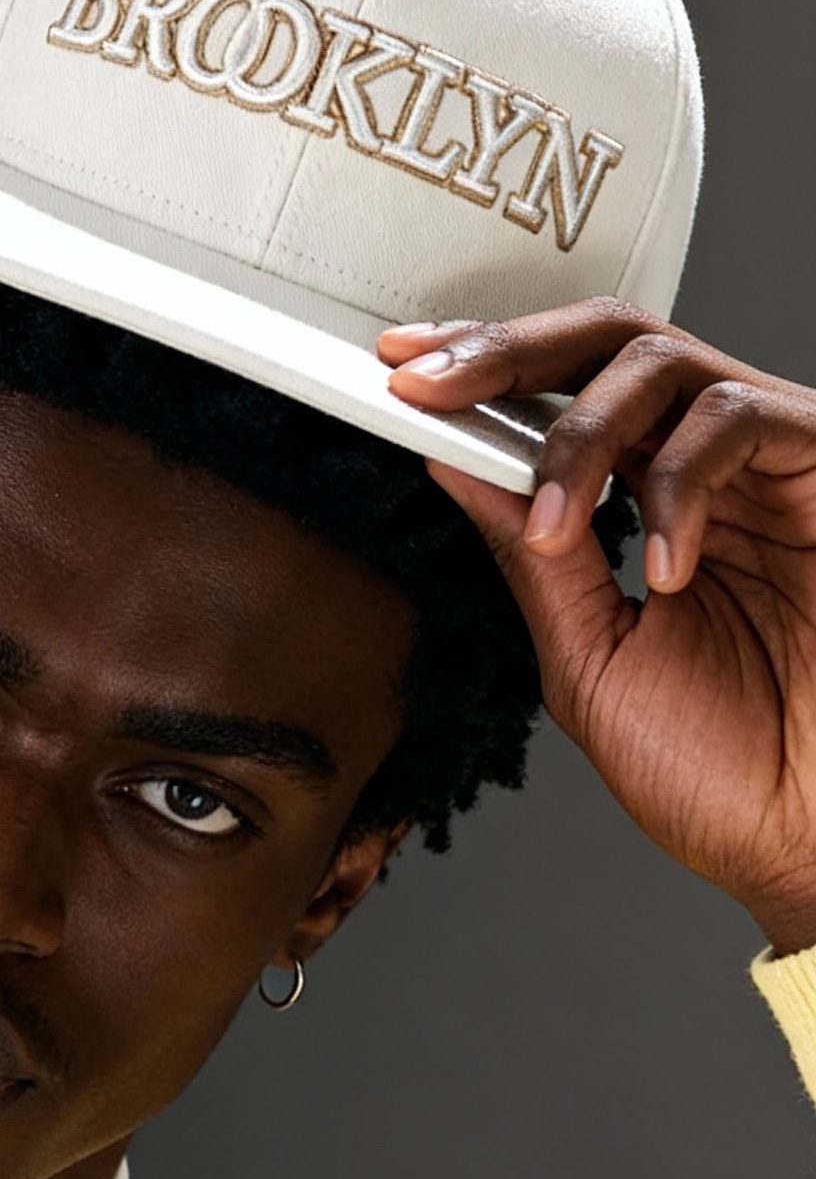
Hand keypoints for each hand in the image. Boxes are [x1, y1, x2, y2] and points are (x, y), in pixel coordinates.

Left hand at [377, 301, 815, 954]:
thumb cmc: (724, 770)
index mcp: (654, 507)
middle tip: (433, 384)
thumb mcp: (590, 659)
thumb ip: (533, 561)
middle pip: (607, 343)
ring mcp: (769, 467)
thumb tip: (457, 470)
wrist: (807, 834)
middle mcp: (711, 470)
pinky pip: (738, 417)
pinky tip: (666, 567)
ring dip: (582, 435)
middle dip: (506, 354)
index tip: (403, 374)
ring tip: (555, 525)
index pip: (564, 399)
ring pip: (663, 362)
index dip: (484, 372)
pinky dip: (680, 483)